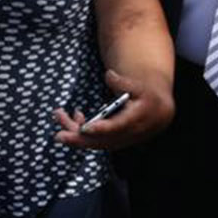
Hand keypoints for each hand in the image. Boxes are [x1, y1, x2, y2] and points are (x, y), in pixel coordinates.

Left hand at [54, 67, 173, 150]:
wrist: (159, 114)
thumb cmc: (146, 97)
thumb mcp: (139, 87)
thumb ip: (123, 82)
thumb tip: (109, 76)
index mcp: (135, 120)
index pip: (116, 128)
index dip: (100, 129)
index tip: (85, 128)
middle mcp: (125, 135)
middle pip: (100, 140)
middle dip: (78, 139)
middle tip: (58, 135)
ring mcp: (118, 141)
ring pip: (93, 141)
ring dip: (74, 131)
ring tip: (58, 115)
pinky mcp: (113, 141)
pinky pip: (94, 140)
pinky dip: (81, 130)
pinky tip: (75, 115)